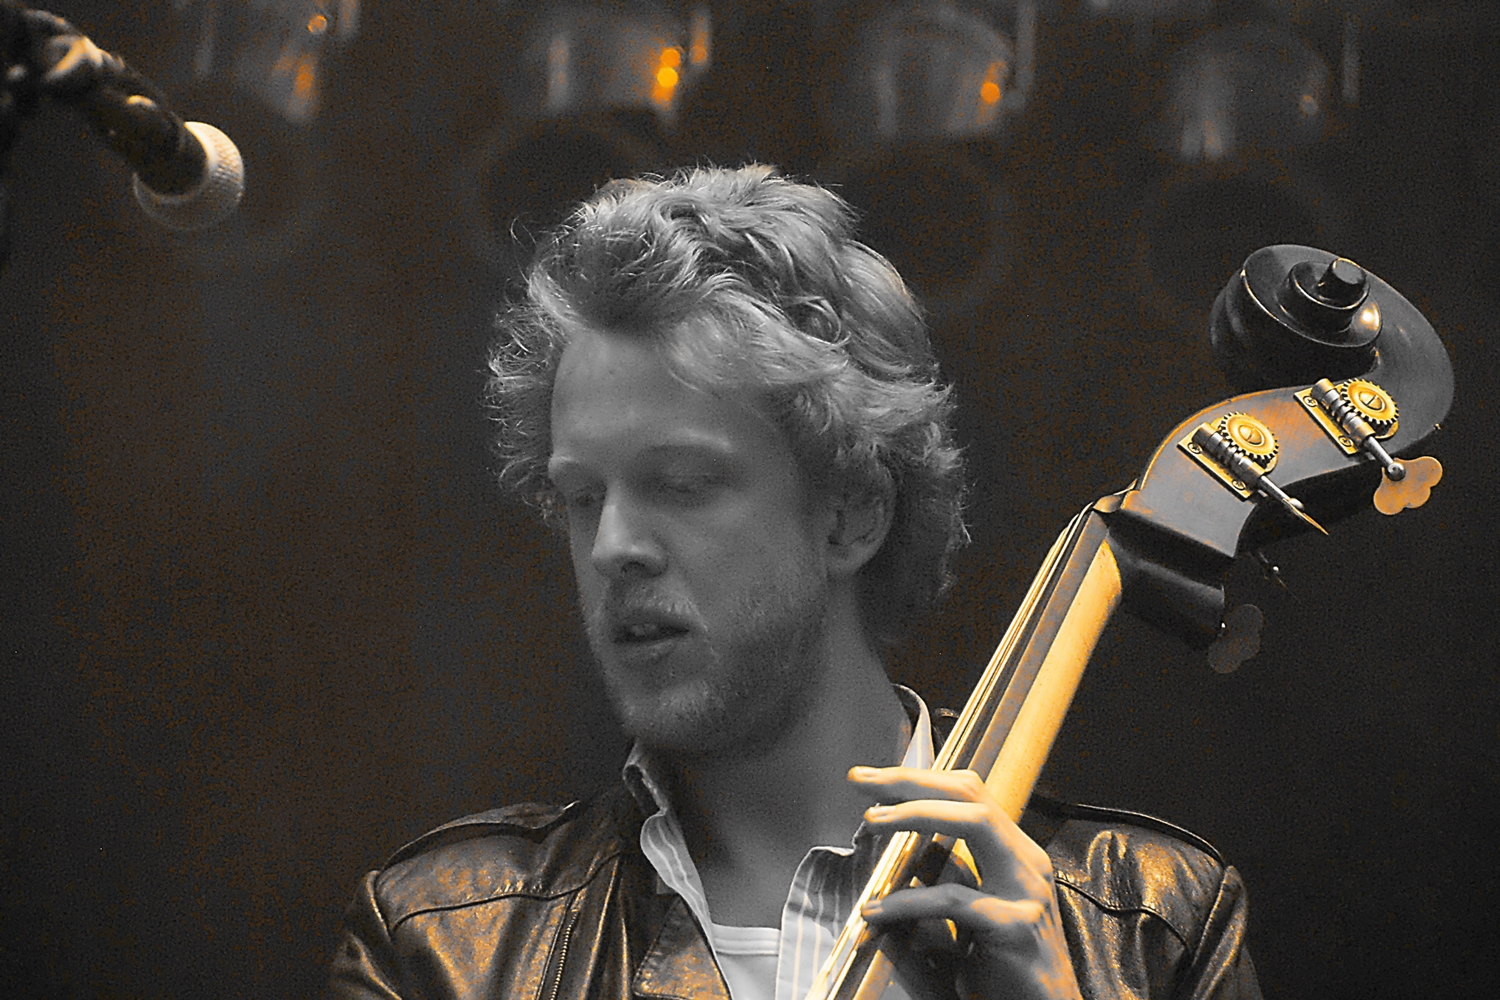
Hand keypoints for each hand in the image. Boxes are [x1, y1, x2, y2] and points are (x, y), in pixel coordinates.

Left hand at [849, 766, 1081, 999]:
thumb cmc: (1005, 965)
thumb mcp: (975, 911)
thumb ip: (951, 878)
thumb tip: (900, 854)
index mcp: (1017, 852)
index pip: (970, 793)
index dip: (921, 779)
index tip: (874, 780)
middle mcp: (1027, 861)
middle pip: (970, 795)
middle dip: (912, 782)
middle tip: (863, 783)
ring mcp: (1026, 890)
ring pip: (974, 824)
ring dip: (914, 816)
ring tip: (870, 823)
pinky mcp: (1014, 926)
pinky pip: (953, 900)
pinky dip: (908, 901)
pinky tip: (876, 911)